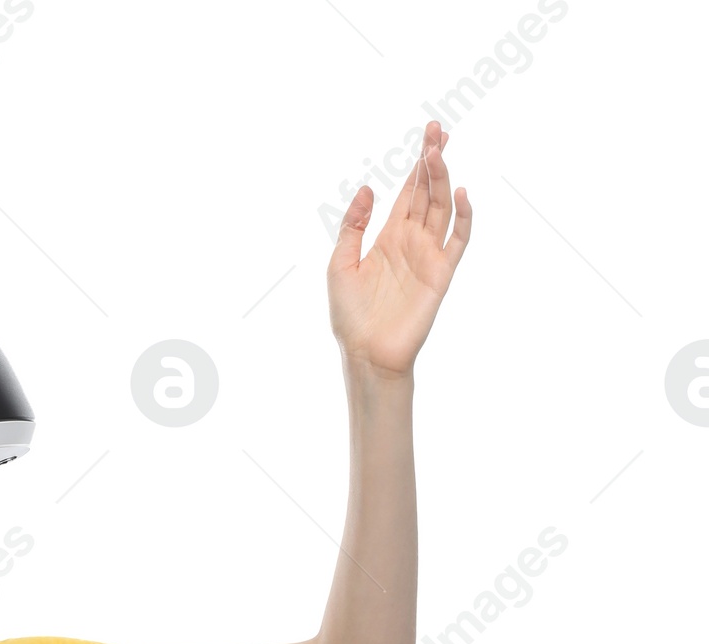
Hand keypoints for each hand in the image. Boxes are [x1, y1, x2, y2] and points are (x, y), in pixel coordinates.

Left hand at [328, 122, 471, 377]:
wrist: (367, 355)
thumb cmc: (350, 316)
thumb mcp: (340, 264)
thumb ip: (352, 225)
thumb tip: (369, 188)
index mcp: (388, 237)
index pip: (408, 192)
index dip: (418, 164)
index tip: (428, 134)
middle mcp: (412, 241)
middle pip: (427, 191)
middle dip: (432, 159)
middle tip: (437, 129)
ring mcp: (428, 255)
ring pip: (441, 207)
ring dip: (441, 178)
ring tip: (438, 151)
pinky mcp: (441, 273)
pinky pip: (459, 239)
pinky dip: (464, 216)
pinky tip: (460, 192)